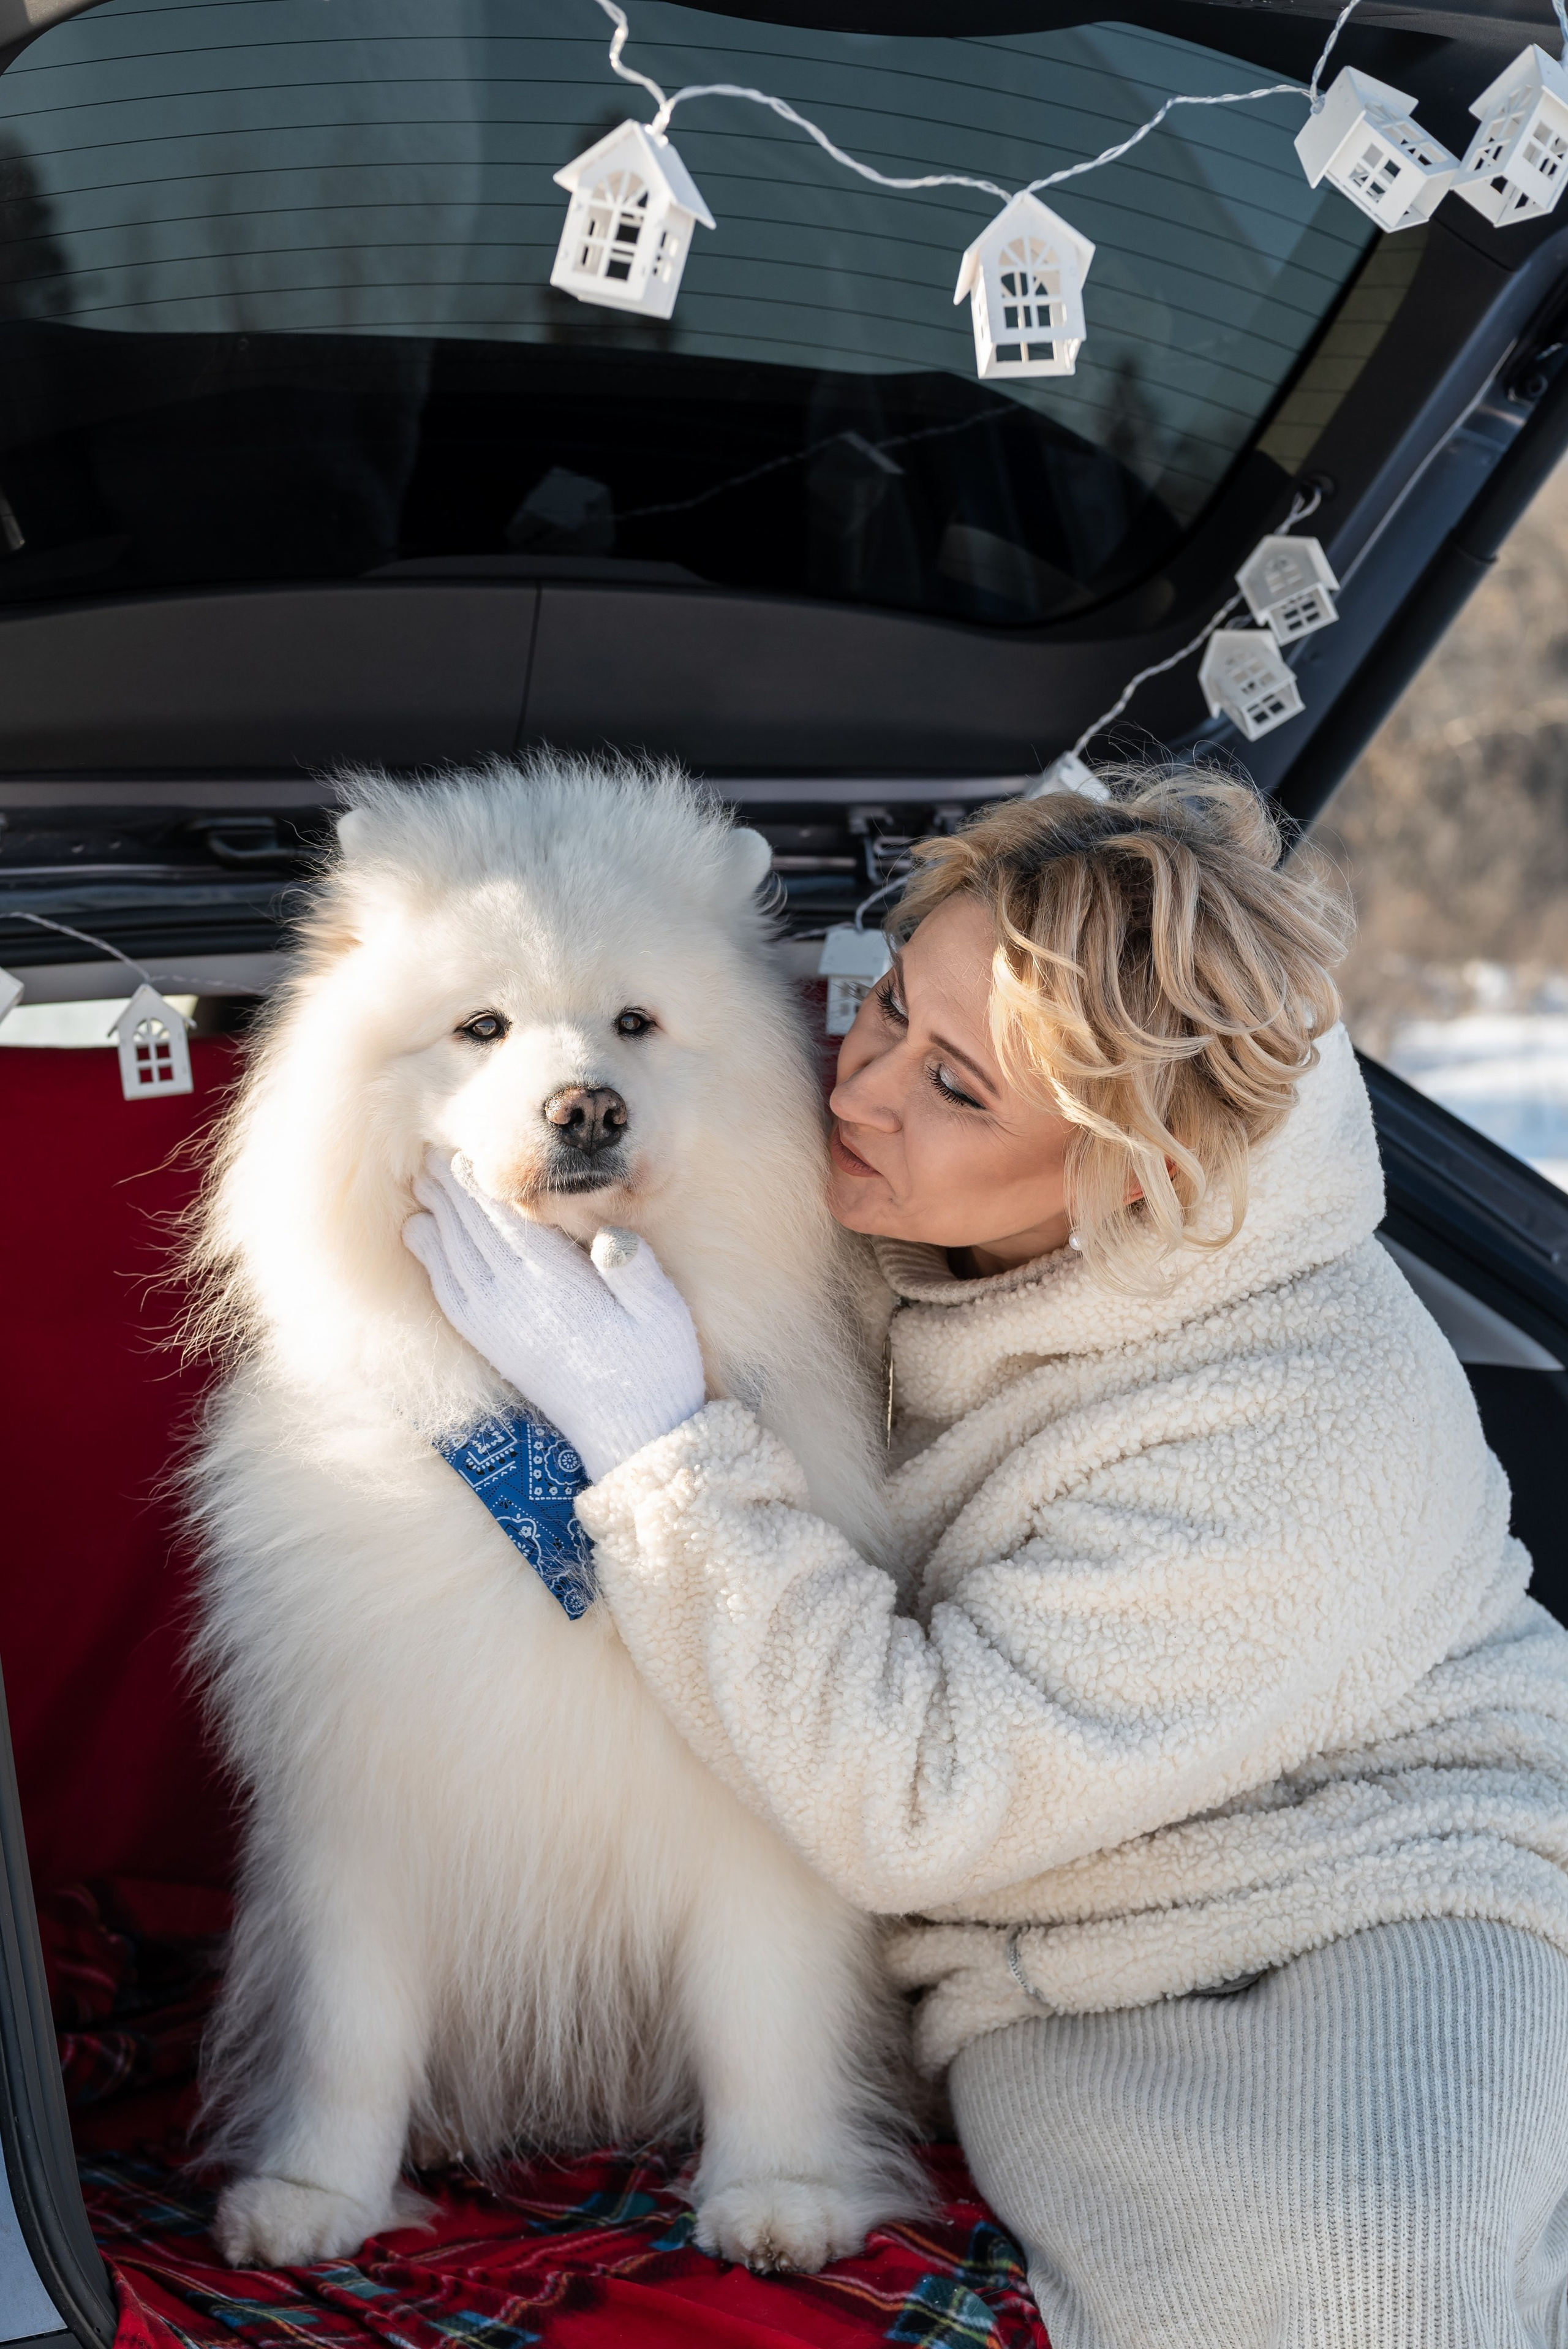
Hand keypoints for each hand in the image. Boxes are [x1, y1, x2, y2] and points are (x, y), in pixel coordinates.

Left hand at [403, 1154, 707, 1481]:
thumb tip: (613, 1237)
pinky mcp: (497, 1348)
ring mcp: (501, 1328)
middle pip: (471, 1235)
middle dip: (449, 1193)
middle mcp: (519, 1304)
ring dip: (435, 1221)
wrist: (635, 1439)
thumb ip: (636, 1271)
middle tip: (430, 1156)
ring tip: (423, 1186)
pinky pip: (451, 1298)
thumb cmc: (657, 1367)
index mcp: (558, 1287)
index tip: (462, 1152)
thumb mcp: (664, 1314)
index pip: (506, 1224)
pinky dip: (433, 1264)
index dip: (480, 1186)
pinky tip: (426, 1243)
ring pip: (453, 1262)